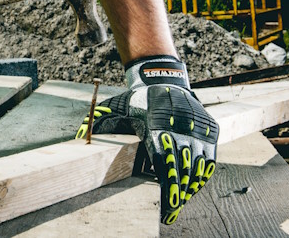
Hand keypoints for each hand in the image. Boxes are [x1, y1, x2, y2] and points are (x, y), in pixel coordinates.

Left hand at [76, 55, 217, 224]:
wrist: (162, 78)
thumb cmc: (136, 100)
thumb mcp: (116, 108)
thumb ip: (100, 123)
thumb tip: (79, 137)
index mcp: (156, 124)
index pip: (163, 159)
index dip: (167, 182)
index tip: (166, 201)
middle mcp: (180, 127)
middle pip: (182, 167)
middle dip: (178, 191)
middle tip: (172, 210)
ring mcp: (198, 128)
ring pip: (198, 165)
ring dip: (190, 186)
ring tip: (181, 201)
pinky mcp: (210, 129)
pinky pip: (208, 158)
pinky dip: (202, 174)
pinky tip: (193, 186)